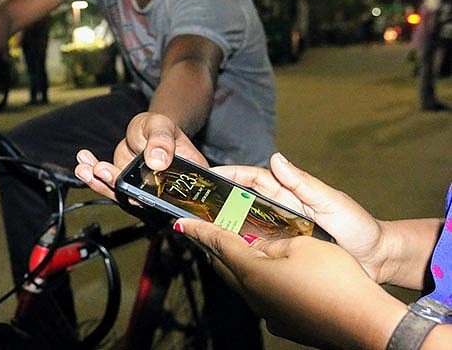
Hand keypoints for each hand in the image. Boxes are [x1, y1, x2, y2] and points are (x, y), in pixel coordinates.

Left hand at [74, 112, 206, 200]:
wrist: (147, 129)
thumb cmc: (159, 127)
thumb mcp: (162, 126)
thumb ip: (161, 141)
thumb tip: (157, 161)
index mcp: (182, 179)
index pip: (171, 196)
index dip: (151, 197)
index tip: (130, 188)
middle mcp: (162, 190)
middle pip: (141, 198)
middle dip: (117, 186)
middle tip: (101, 170)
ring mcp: (142, 190)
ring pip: (121, 193)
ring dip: (99, 182)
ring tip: (84, 168)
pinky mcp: (125, 185)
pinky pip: (108, 183)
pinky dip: (93, 173)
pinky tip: (83, 162)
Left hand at [175, 218, 405, 349]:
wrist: (365, 322)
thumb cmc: (334, 279)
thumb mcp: (300, 245)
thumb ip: (270, 241)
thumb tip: (254, 244)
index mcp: (252, 272)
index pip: (217, 244)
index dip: (199, 230)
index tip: (181, 223)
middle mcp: (253, 296)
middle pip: (224, 266)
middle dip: (215, 246)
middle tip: (212, 228)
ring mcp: (268, 313)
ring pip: (241, 282)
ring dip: (236, 263)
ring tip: (241, 244)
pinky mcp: (283, 322)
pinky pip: (260, 295)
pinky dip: (257, 278)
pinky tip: (272, 271)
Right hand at [208, 152, 391, 283]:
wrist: (375, 259)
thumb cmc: (358, 226)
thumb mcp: (331, 201)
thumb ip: (304, 183)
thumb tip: (276, 158)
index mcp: (290, 192)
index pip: (254, 178)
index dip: (231, 174)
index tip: (209, 174)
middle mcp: (280, 210)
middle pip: (242, 199)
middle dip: (217, 197)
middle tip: (193, 199)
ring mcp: (278, 231)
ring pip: (243, 223)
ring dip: (222, 222)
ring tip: (199, 223)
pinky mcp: (280, 253)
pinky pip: (254, 247)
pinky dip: (237, 246)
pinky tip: (220, 248)